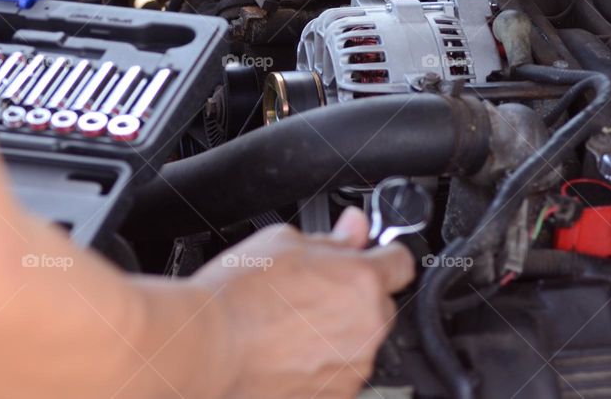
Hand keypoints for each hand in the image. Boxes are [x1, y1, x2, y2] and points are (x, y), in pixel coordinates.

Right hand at [193, 207, 414, 398]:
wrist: (208, 346)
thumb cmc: (239, 294)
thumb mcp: (284, 241)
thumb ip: (332, 237)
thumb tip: (355, 227)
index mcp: (362, 280)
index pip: (401, 261)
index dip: (383, 254)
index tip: (369, 256)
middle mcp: (367, 326)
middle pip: (380, 303)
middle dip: (355, 294)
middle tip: (312, 289)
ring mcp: (353, 366)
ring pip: (361, 339)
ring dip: (339, 329)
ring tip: (291, 321)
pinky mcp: (336, 394)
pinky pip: (341, 369)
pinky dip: (324, 360)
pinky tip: (288, 347)